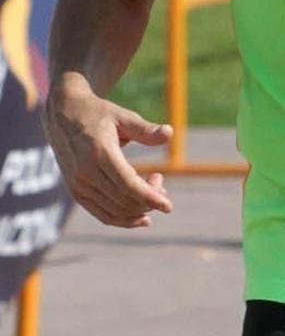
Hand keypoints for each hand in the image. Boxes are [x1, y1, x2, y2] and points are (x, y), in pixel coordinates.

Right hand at [45, 75, 173, 229]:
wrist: (63, 116)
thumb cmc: (98, 115)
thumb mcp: (123, 117)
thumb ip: (145, 129)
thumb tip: (170, 133)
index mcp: (99, 153)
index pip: (128, 185)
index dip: (150, 198)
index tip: (168, 206)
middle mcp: (86, 173)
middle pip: (124, 200)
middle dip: (149, 199)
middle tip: (161, 180)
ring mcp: (79, 185)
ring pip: (115, 211)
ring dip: (140, 208)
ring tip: (154, 188)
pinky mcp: (77, 192)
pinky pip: (103, 215)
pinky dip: (124, 220)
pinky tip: (143, 218)